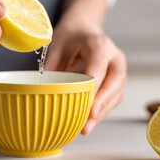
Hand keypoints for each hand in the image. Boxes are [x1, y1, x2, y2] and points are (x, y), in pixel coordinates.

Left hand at [45, 18, 126, 134]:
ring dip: (103, 112)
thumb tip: (41, 94)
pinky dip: (102, 111)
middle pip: (116, 81)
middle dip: (102, 103)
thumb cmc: (69, 39)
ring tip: (85, 128)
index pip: (99, 66)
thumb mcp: (56, 48)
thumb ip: (51, 69)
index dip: (94, 87)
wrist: (83, 30)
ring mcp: (119, 69)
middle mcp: (114, 56)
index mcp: (99, 44)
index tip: (87, 105)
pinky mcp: (118, 81)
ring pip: (117, 93)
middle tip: (88, 120)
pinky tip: (89, 122)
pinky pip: (114, 98)